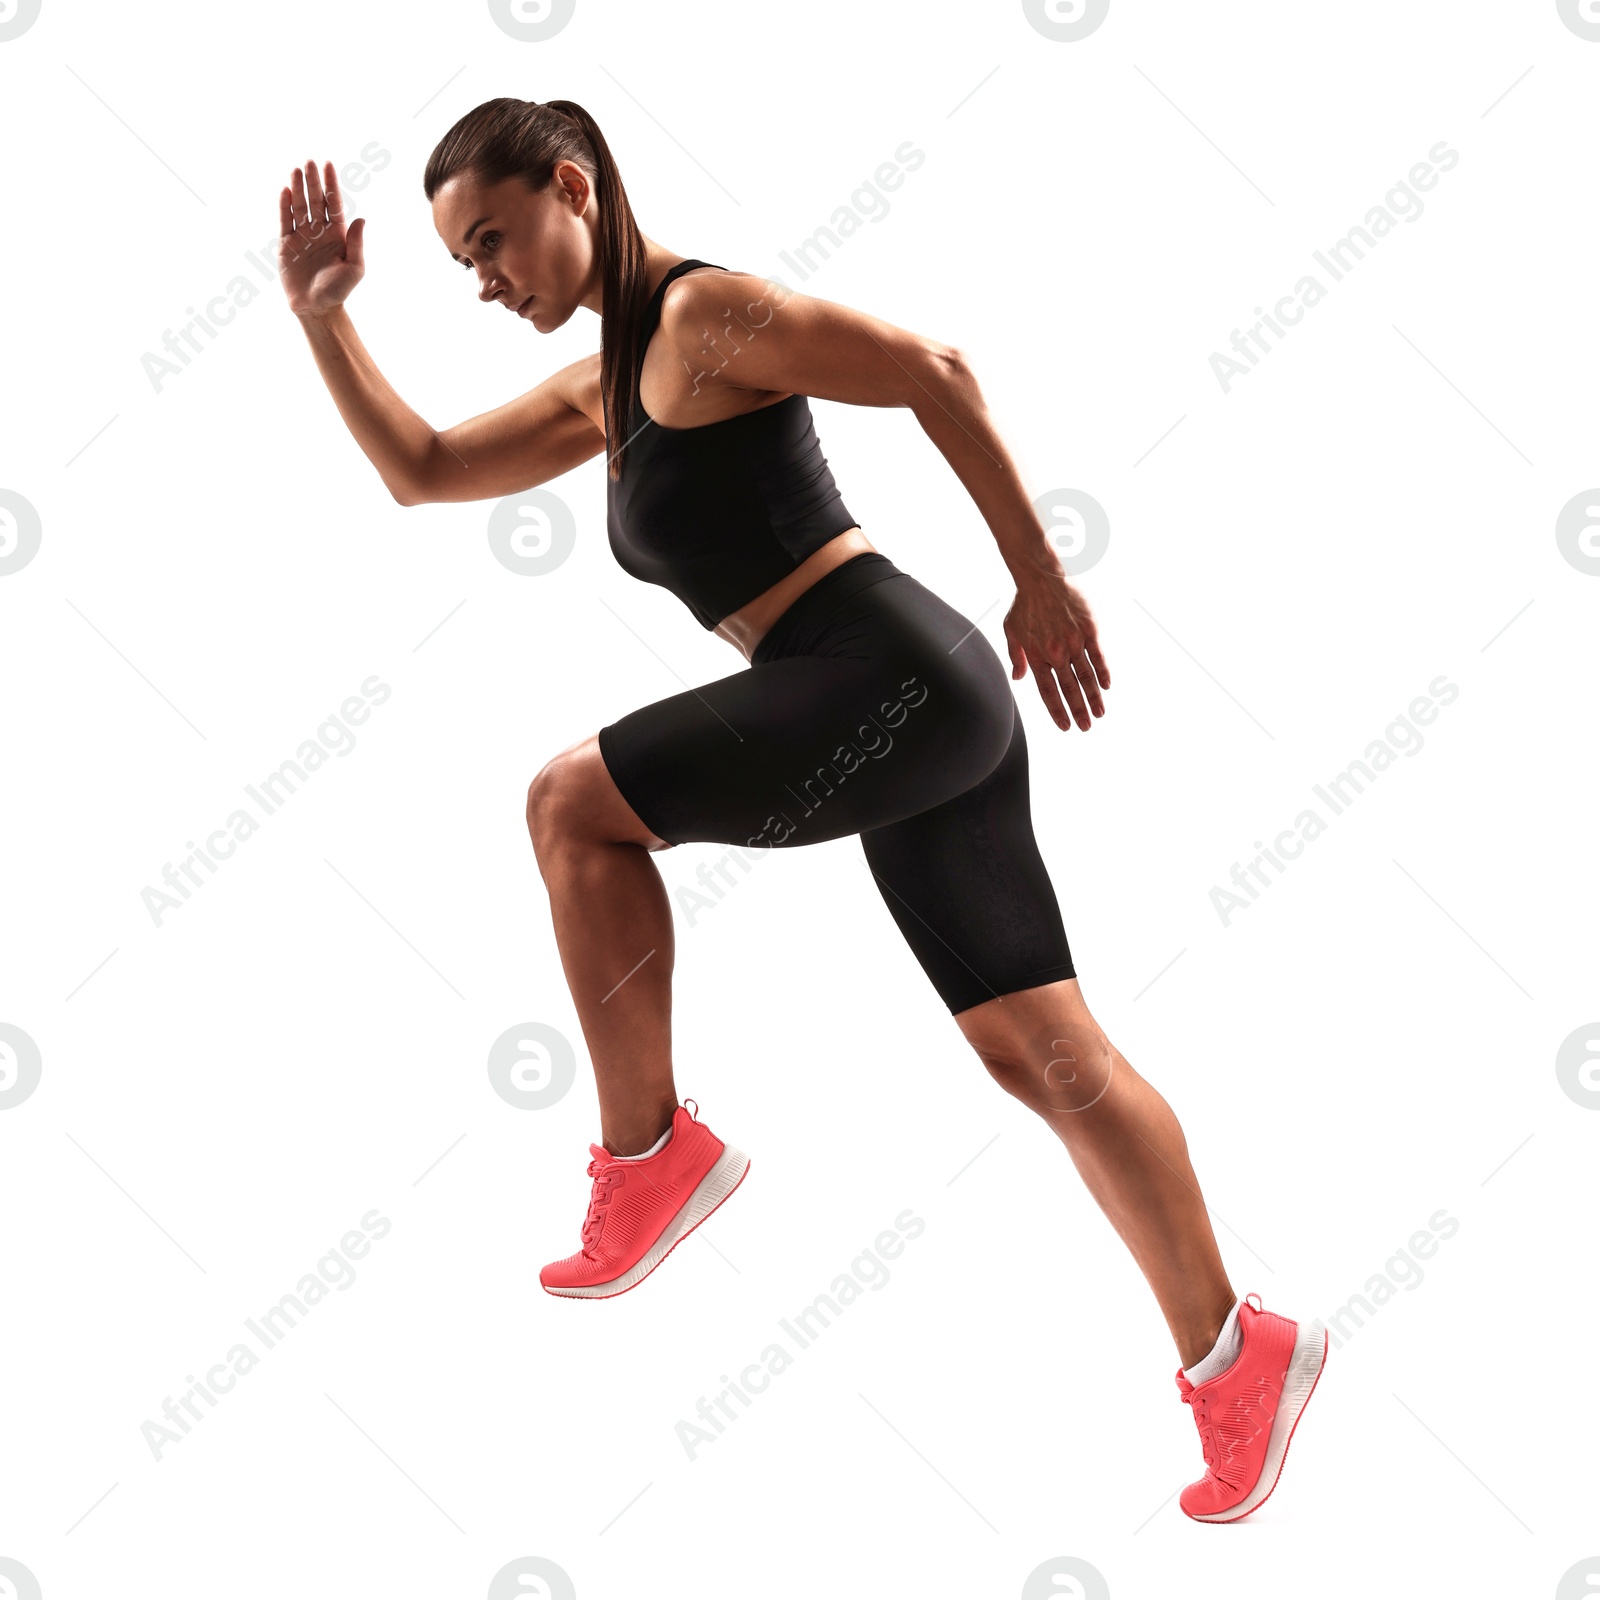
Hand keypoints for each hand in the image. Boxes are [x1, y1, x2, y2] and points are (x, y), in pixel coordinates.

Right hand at [278, 159, 365, 316]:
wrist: (316, 307)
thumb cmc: (339, 290)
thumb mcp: (354, 268)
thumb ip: (357, 243)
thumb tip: (361, 218)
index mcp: (338, 235)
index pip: (334, 203)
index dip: (331, 184)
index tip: (328, 165)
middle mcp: (319, 231)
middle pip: (316, 200)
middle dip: (313, 181)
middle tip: (309, 161)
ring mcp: (302, 236)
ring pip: (300, 206)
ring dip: (298, 188)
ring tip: (297, 169)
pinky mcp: (287, 243)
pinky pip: (285, 220)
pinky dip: (285, 205)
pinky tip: (285, 190)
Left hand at [1003, 569, 1109, 730]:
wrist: (1041, 577)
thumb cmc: (1024, 603)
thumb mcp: (1011, 630)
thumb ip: (1016, 656)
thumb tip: (1018, 678)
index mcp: (1036, 656)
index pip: (1047, 691)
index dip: (1057, 710)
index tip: (1065, 726)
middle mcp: (1055, 653)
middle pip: (1068, 689)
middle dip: (1078, 711)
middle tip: (1086, 728)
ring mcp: (1074, 642)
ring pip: (1085, 676)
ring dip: (1093, 697)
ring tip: (1099, 714)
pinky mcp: (1089, 629)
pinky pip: (1098, 656)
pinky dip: (1103, 672)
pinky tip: (1108, 687)